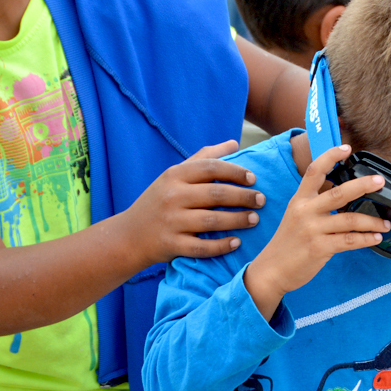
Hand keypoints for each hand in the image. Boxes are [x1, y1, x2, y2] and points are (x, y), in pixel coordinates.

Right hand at [121, 141, 265, 264]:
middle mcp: (172, 196)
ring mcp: (171, 222)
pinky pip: (202, 247)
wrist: (129, 235)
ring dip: (237, 220)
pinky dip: (221, 246)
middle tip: (261, 200)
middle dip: (243, 197)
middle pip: (215, 194)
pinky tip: (236, 243)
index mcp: (174, 176)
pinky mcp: (172, 245)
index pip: (210, 168)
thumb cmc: (159, 200)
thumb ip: (204, 158)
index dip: (235, 172)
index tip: (253, 178)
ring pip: (212, 221)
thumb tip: (234, 143)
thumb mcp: (174, 175)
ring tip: (254, 219)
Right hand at [243, 144, 389, 318]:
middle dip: (362, 185)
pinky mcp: (319, 248)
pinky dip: (366, 239)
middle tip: (380, 181)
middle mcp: (305, 211)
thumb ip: (316, 203)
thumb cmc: (289, 242)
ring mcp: (312, 230)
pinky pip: (349, 240)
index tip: (346, 148)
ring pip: (349, 220)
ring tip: (386, 223)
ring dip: (372, 221)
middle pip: (339, 193)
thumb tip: (345, 194)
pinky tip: (375, 238)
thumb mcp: (296, 215)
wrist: (272, 270)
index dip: (330, 157)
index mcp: (300, 199)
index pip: (314, 171)